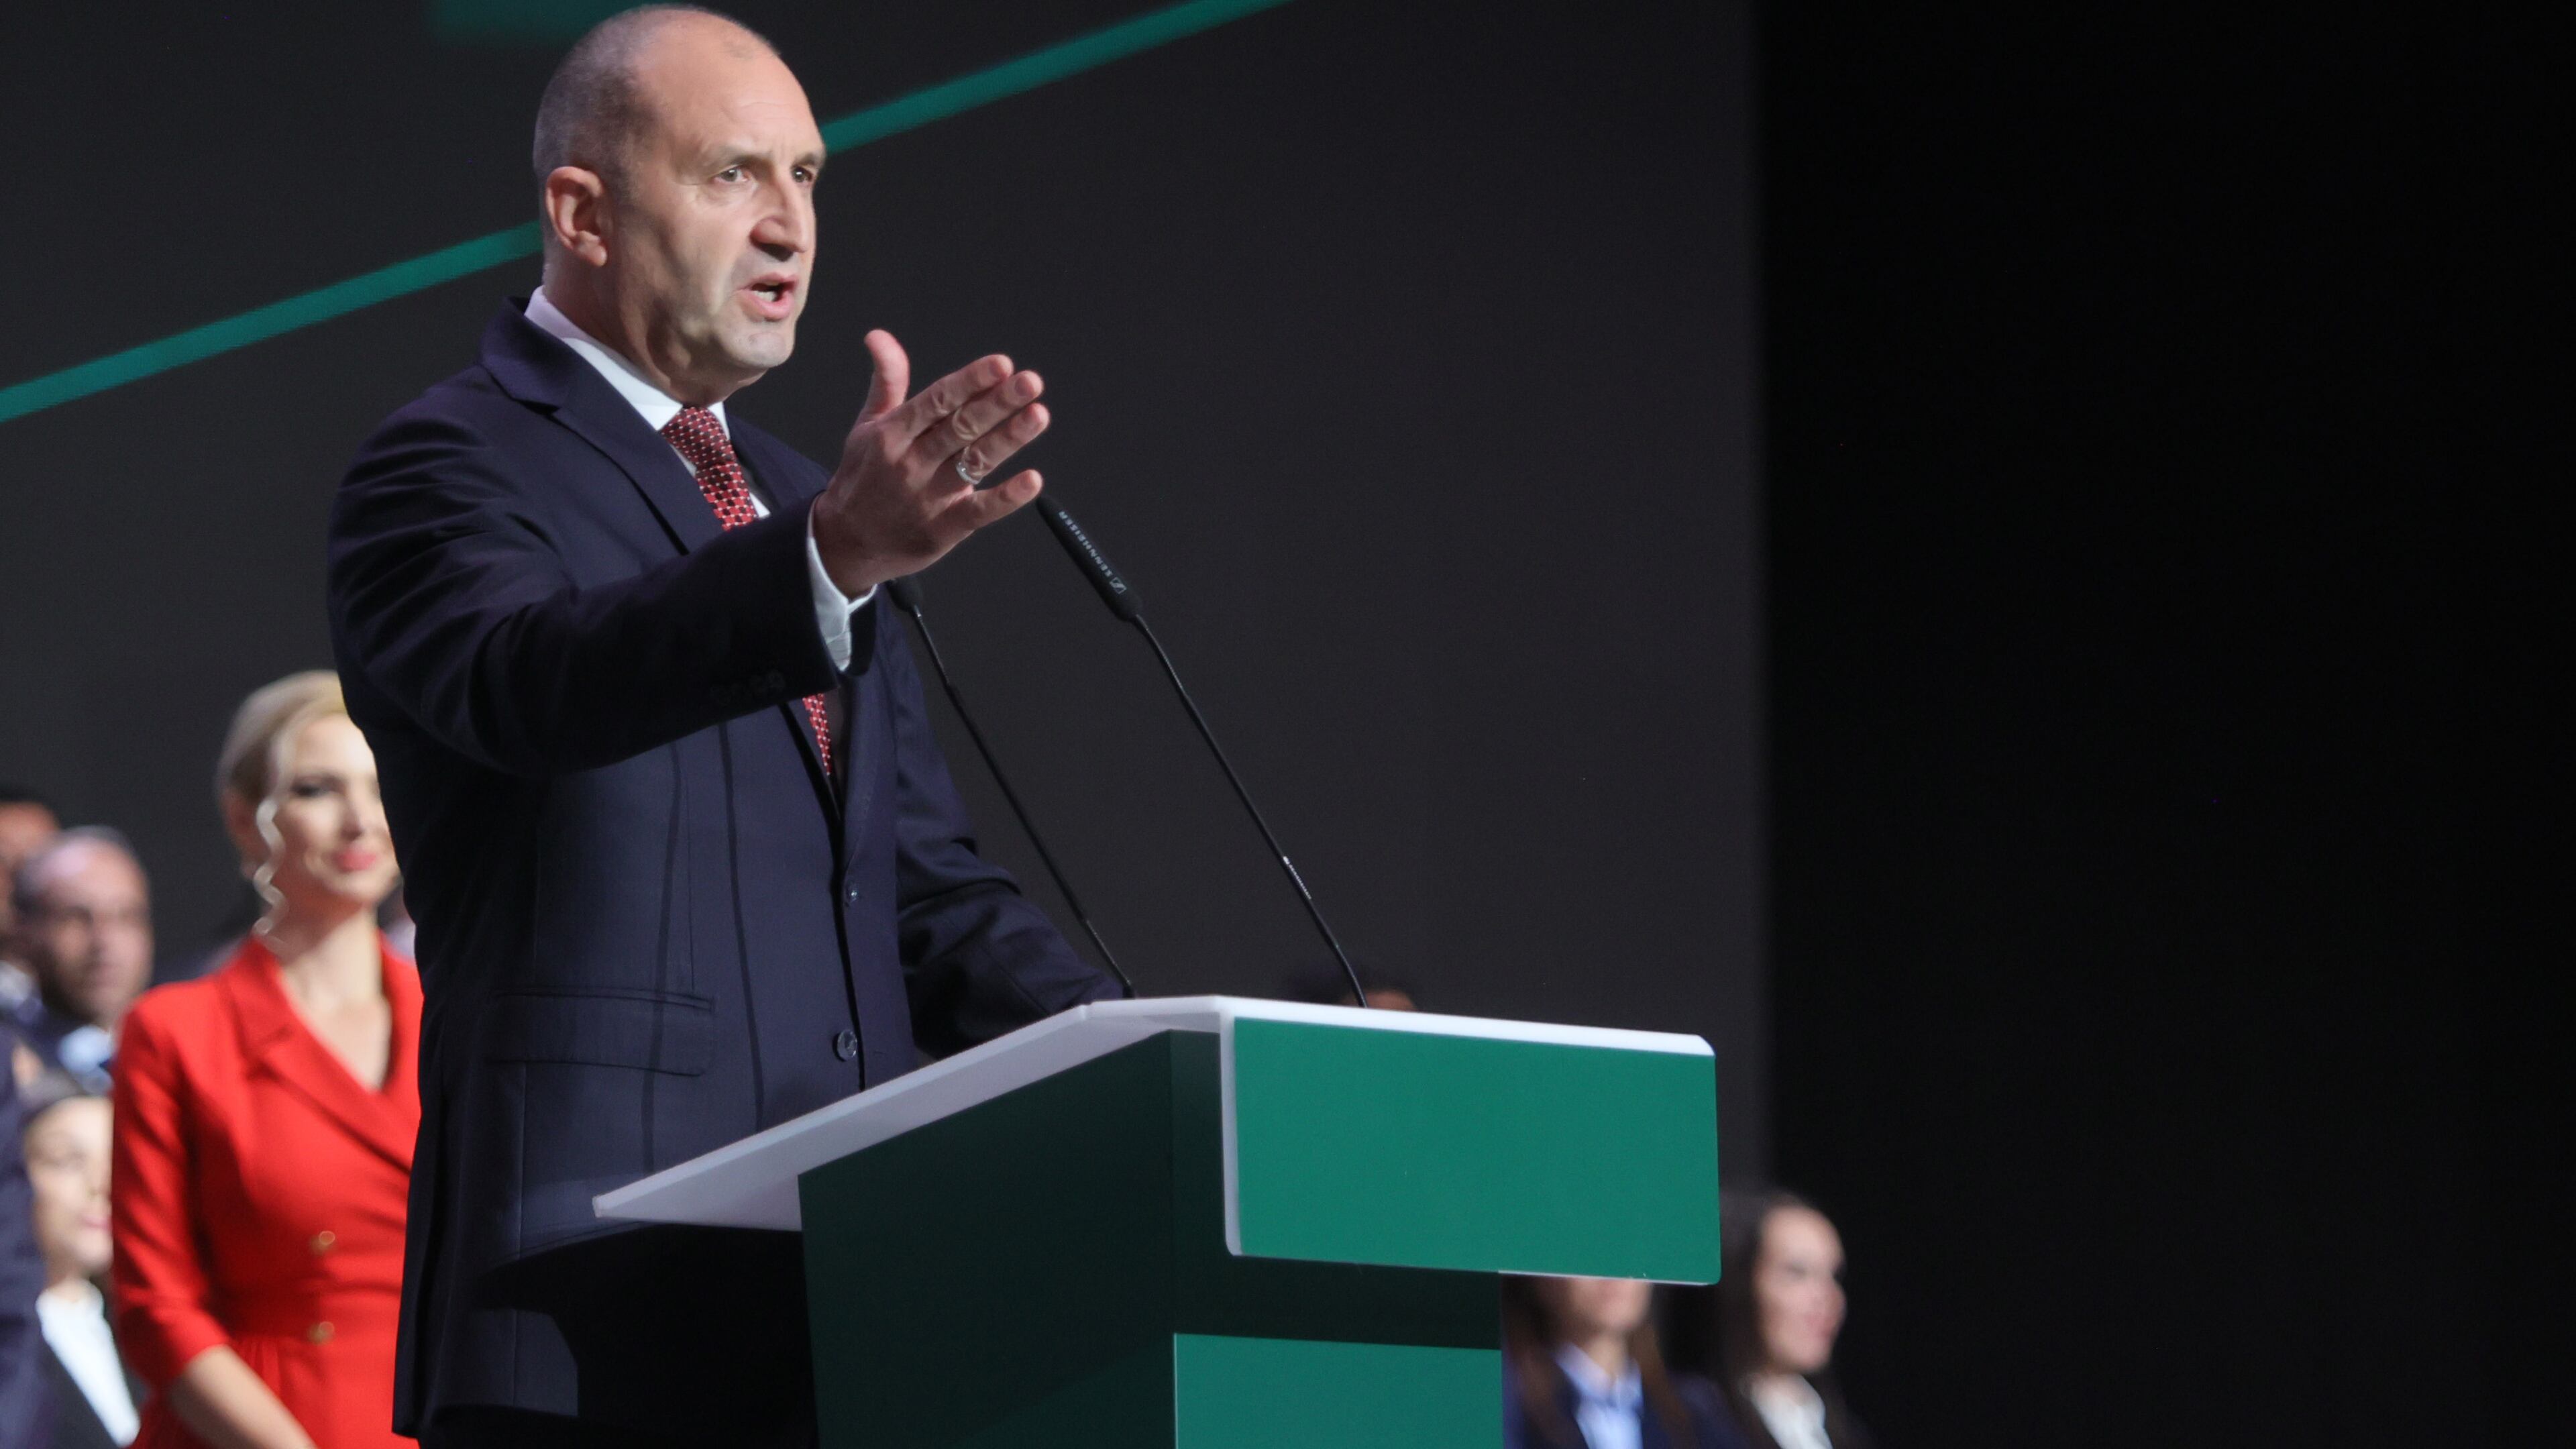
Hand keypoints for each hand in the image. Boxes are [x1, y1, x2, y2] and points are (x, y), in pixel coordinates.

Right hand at [809, 329, 1048, 594]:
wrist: (844, 543)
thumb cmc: (862, 478)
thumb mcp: (867, 426)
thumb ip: (886, 381)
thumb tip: (879, 336)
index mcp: (893, 433)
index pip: (936, 401)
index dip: (970, 381)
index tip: (1001, 364)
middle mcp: (912, 462)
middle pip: (961, 427)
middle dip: (997, 403)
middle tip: (1030, 382)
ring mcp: (929, 496)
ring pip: (974, 461)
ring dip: (1009, 438)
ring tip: (1038, 415)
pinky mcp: (944, 528)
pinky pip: (979, 512)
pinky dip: (1006, 498)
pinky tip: (1032, 481)